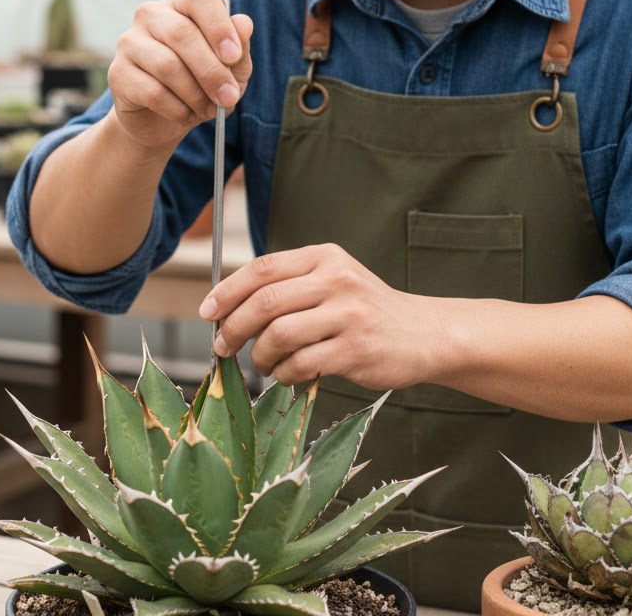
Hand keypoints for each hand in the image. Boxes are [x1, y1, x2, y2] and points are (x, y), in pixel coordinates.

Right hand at [106, 0, 253, 150]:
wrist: (162, 119)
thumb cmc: (202, 84)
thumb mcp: (231, 70)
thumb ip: (240, 48)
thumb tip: (244, 24)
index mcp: (182, 4)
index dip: (219, 26)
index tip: (234, 56)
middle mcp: (151, 15)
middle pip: (182, 34)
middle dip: (212, 71)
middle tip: (229, 97)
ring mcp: (130, 42)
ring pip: (168, 66)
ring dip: (196, 94)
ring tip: (208, 109)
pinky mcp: (118, 73)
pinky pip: (153, 92)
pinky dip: (177, 109)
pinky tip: (185, 114)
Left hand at [200, 244, 428, 388]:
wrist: (423, 333)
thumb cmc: (365, 310)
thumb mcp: (331, 280)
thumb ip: (288, 285)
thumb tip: (226, 307)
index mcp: (324, 257)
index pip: (263, 268)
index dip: (227, 290)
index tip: (207, 311)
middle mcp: (336, 280)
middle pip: (265, 302)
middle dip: (233, 327)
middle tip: (222, 345)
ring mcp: (348, 314)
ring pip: (279, 335)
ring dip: (259, 355)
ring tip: (261, 363)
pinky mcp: (356, 350)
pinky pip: (301, 364)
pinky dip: (283, 374)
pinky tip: (287, 374)